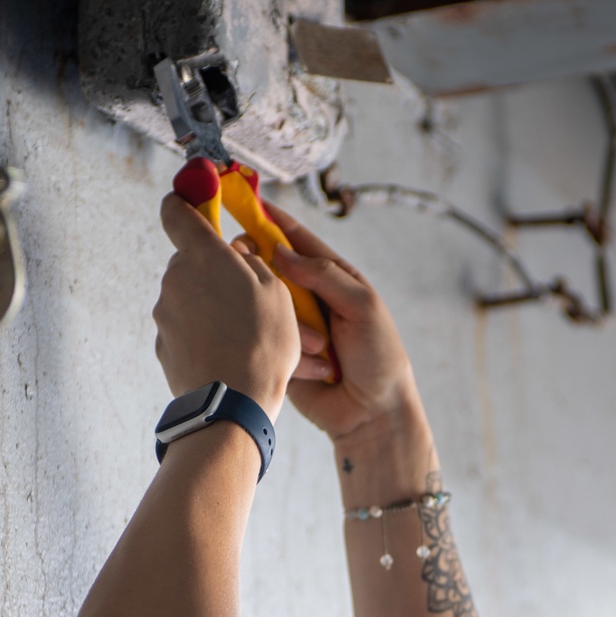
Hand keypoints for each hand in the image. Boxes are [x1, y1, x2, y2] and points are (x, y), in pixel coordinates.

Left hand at [154, 193, 301, 418]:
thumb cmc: (262, 345)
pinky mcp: (163, 345)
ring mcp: (165, 314)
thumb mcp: (277, 293)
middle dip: (217, 273)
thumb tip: (236, 253)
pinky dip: (206, 337)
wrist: (232, 404)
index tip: (192, 200)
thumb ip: (252, 262)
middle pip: (192, 262)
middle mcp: (175, 280)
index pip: (177, 212)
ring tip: (250, 337)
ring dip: (216, 310)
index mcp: (203, 256)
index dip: (185, 202)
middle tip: (250, 296)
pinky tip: (232, 355)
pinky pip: (187, 330)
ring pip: (192, 300)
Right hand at [261, 201, 423, 443]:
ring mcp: (291, 325)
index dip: (272, 220)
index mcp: (332, 279)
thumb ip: (325, 276)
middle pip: (269, 266)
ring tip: (271, 315)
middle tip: (235, 255)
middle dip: (252, 260)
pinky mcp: (278, 353)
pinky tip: (278, 349)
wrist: (372, 415)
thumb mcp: (363, 308)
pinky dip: (268, 340)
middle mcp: (308, 298)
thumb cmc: (380, 358)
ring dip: (261, 304)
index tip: (246, 201)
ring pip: (259, 301)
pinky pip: (261, 337)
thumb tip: (282, 253)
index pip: (297, 241)